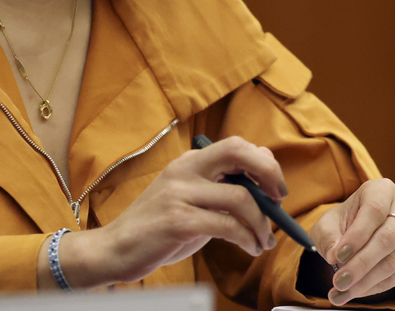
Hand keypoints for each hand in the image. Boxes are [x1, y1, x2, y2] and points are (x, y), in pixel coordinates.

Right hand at [49, 136, 286, 288]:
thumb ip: (218, 190)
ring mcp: (180, 193)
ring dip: (261, 223)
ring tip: (262, 240)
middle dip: (268, 173)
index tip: (275, 188)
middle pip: (238, 151)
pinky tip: (248, 248)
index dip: (263, 163)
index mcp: (188, 162)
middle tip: (279, 200)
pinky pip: (227, 225)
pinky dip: (246, 238)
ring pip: (240, 197)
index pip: (236, 146)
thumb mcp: (188, 199)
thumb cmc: (157, 228)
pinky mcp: (178, 221)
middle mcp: (184, 170)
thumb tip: (263, 187)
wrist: (115, 249)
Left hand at [309, 178, 394, 305]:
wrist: (352, 234)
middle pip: (387, 238)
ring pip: (394, 260)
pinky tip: (357, 291)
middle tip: (339, 280)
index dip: (357, 235)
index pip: (374, 211)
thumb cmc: (340, 224)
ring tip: (341, 291)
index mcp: (381, 190)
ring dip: (366, 280)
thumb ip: (328, 236)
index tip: (338, 256)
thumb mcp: (327, 224)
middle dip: (361, 263)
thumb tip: (334, 254)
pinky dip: (376, 286)